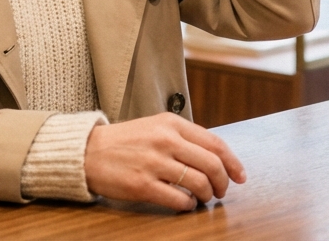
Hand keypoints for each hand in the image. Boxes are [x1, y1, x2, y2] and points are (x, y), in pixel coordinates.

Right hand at [84, 113, 245, 210]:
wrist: (88, 151)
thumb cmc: (125, 141)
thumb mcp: (155, 126)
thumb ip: (183, 137)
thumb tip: (216, 157)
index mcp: (171, 123)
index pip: (215, 143)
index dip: (233, 162)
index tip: (240, 176)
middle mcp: (165, 140)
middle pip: (212, 164)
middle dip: (223, 183)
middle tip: (221, 191)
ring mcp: (154, 163)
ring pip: (199, 183)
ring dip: (207, 195)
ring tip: (202, 198)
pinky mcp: (142, 185)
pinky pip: (179, 200)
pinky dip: (188, 205)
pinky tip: (185, 204)